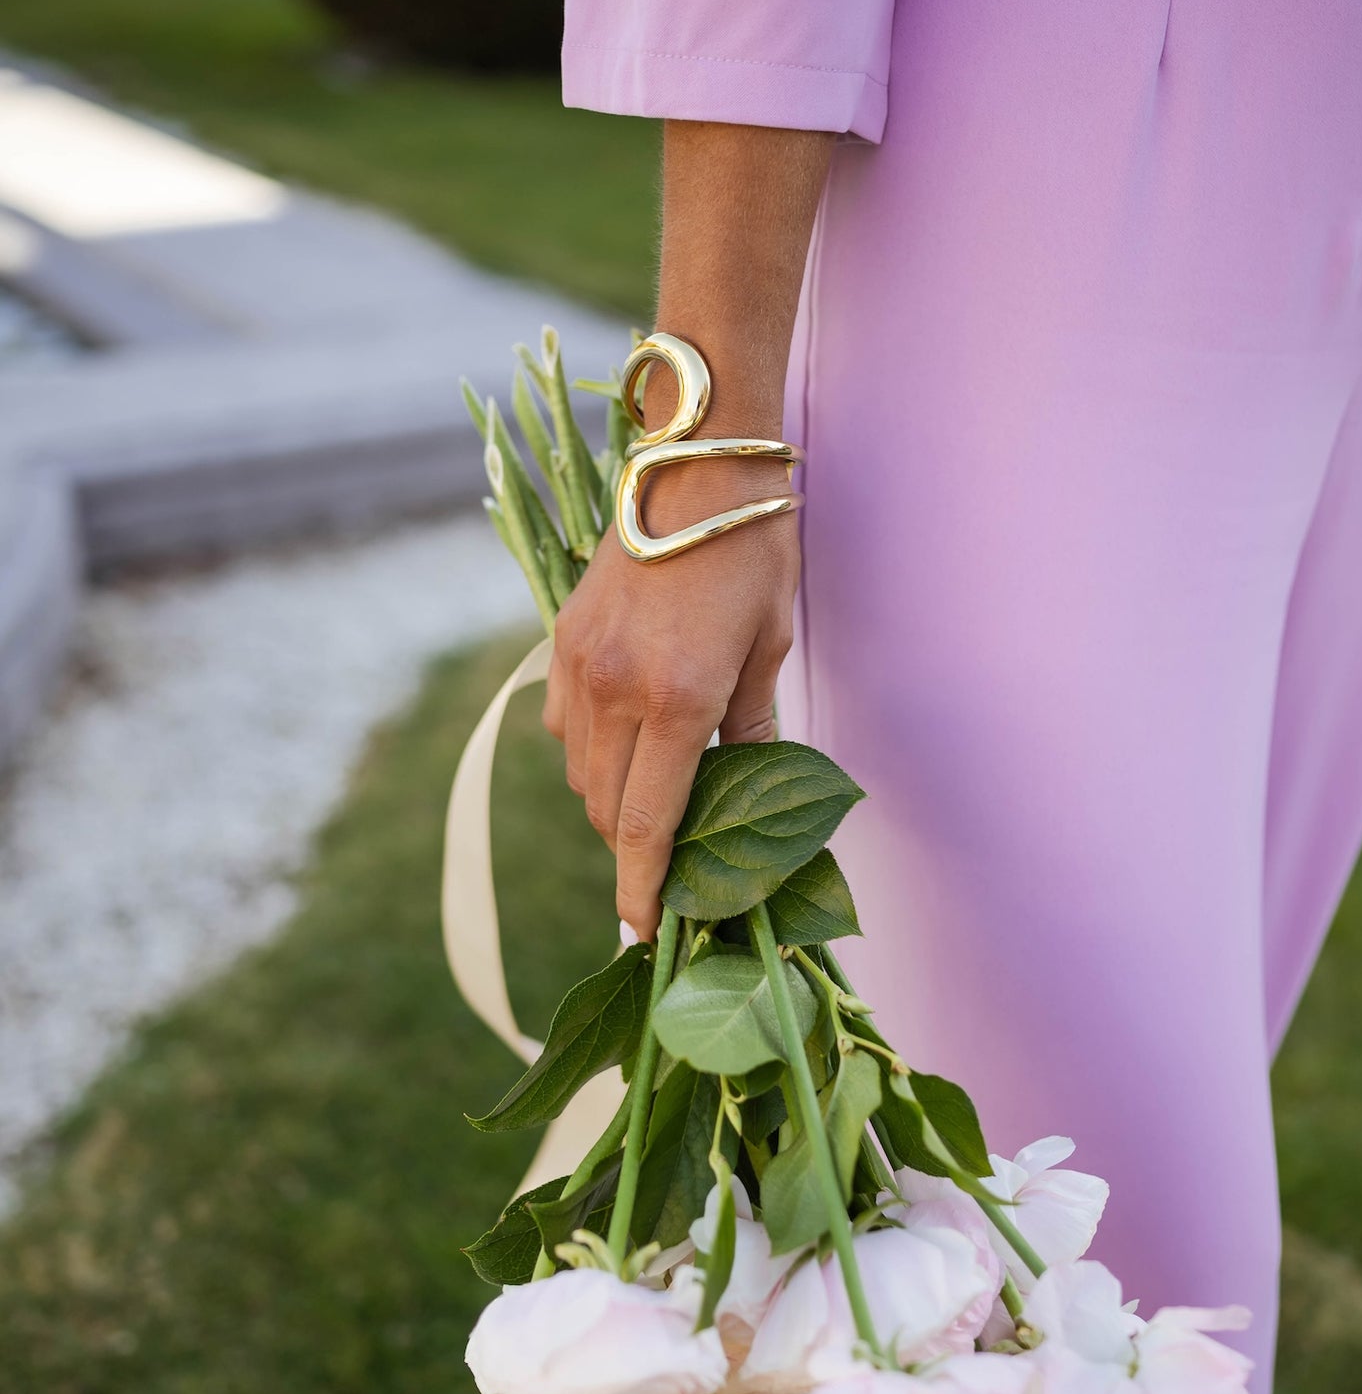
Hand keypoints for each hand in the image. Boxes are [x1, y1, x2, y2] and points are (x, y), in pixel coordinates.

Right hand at [543, 424, 799, 940]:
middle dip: (635, 846)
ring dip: (613, 800)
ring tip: (657, 796)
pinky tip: (627, 738)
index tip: (639, 931)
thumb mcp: (769, 643)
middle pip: (608, 809)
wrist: (692, 461)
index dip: (641, 886)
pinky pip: (563, 726)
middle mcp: (615, 690)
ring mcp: (578, 665)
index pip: (647, 822)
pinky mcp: (561, 640)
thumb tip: (747, 794)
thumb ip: (751, 725)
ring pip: (579, 773)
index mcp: (677, 699)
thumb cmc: (751, 549)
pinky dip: (590, 751)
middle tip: (672, 860)